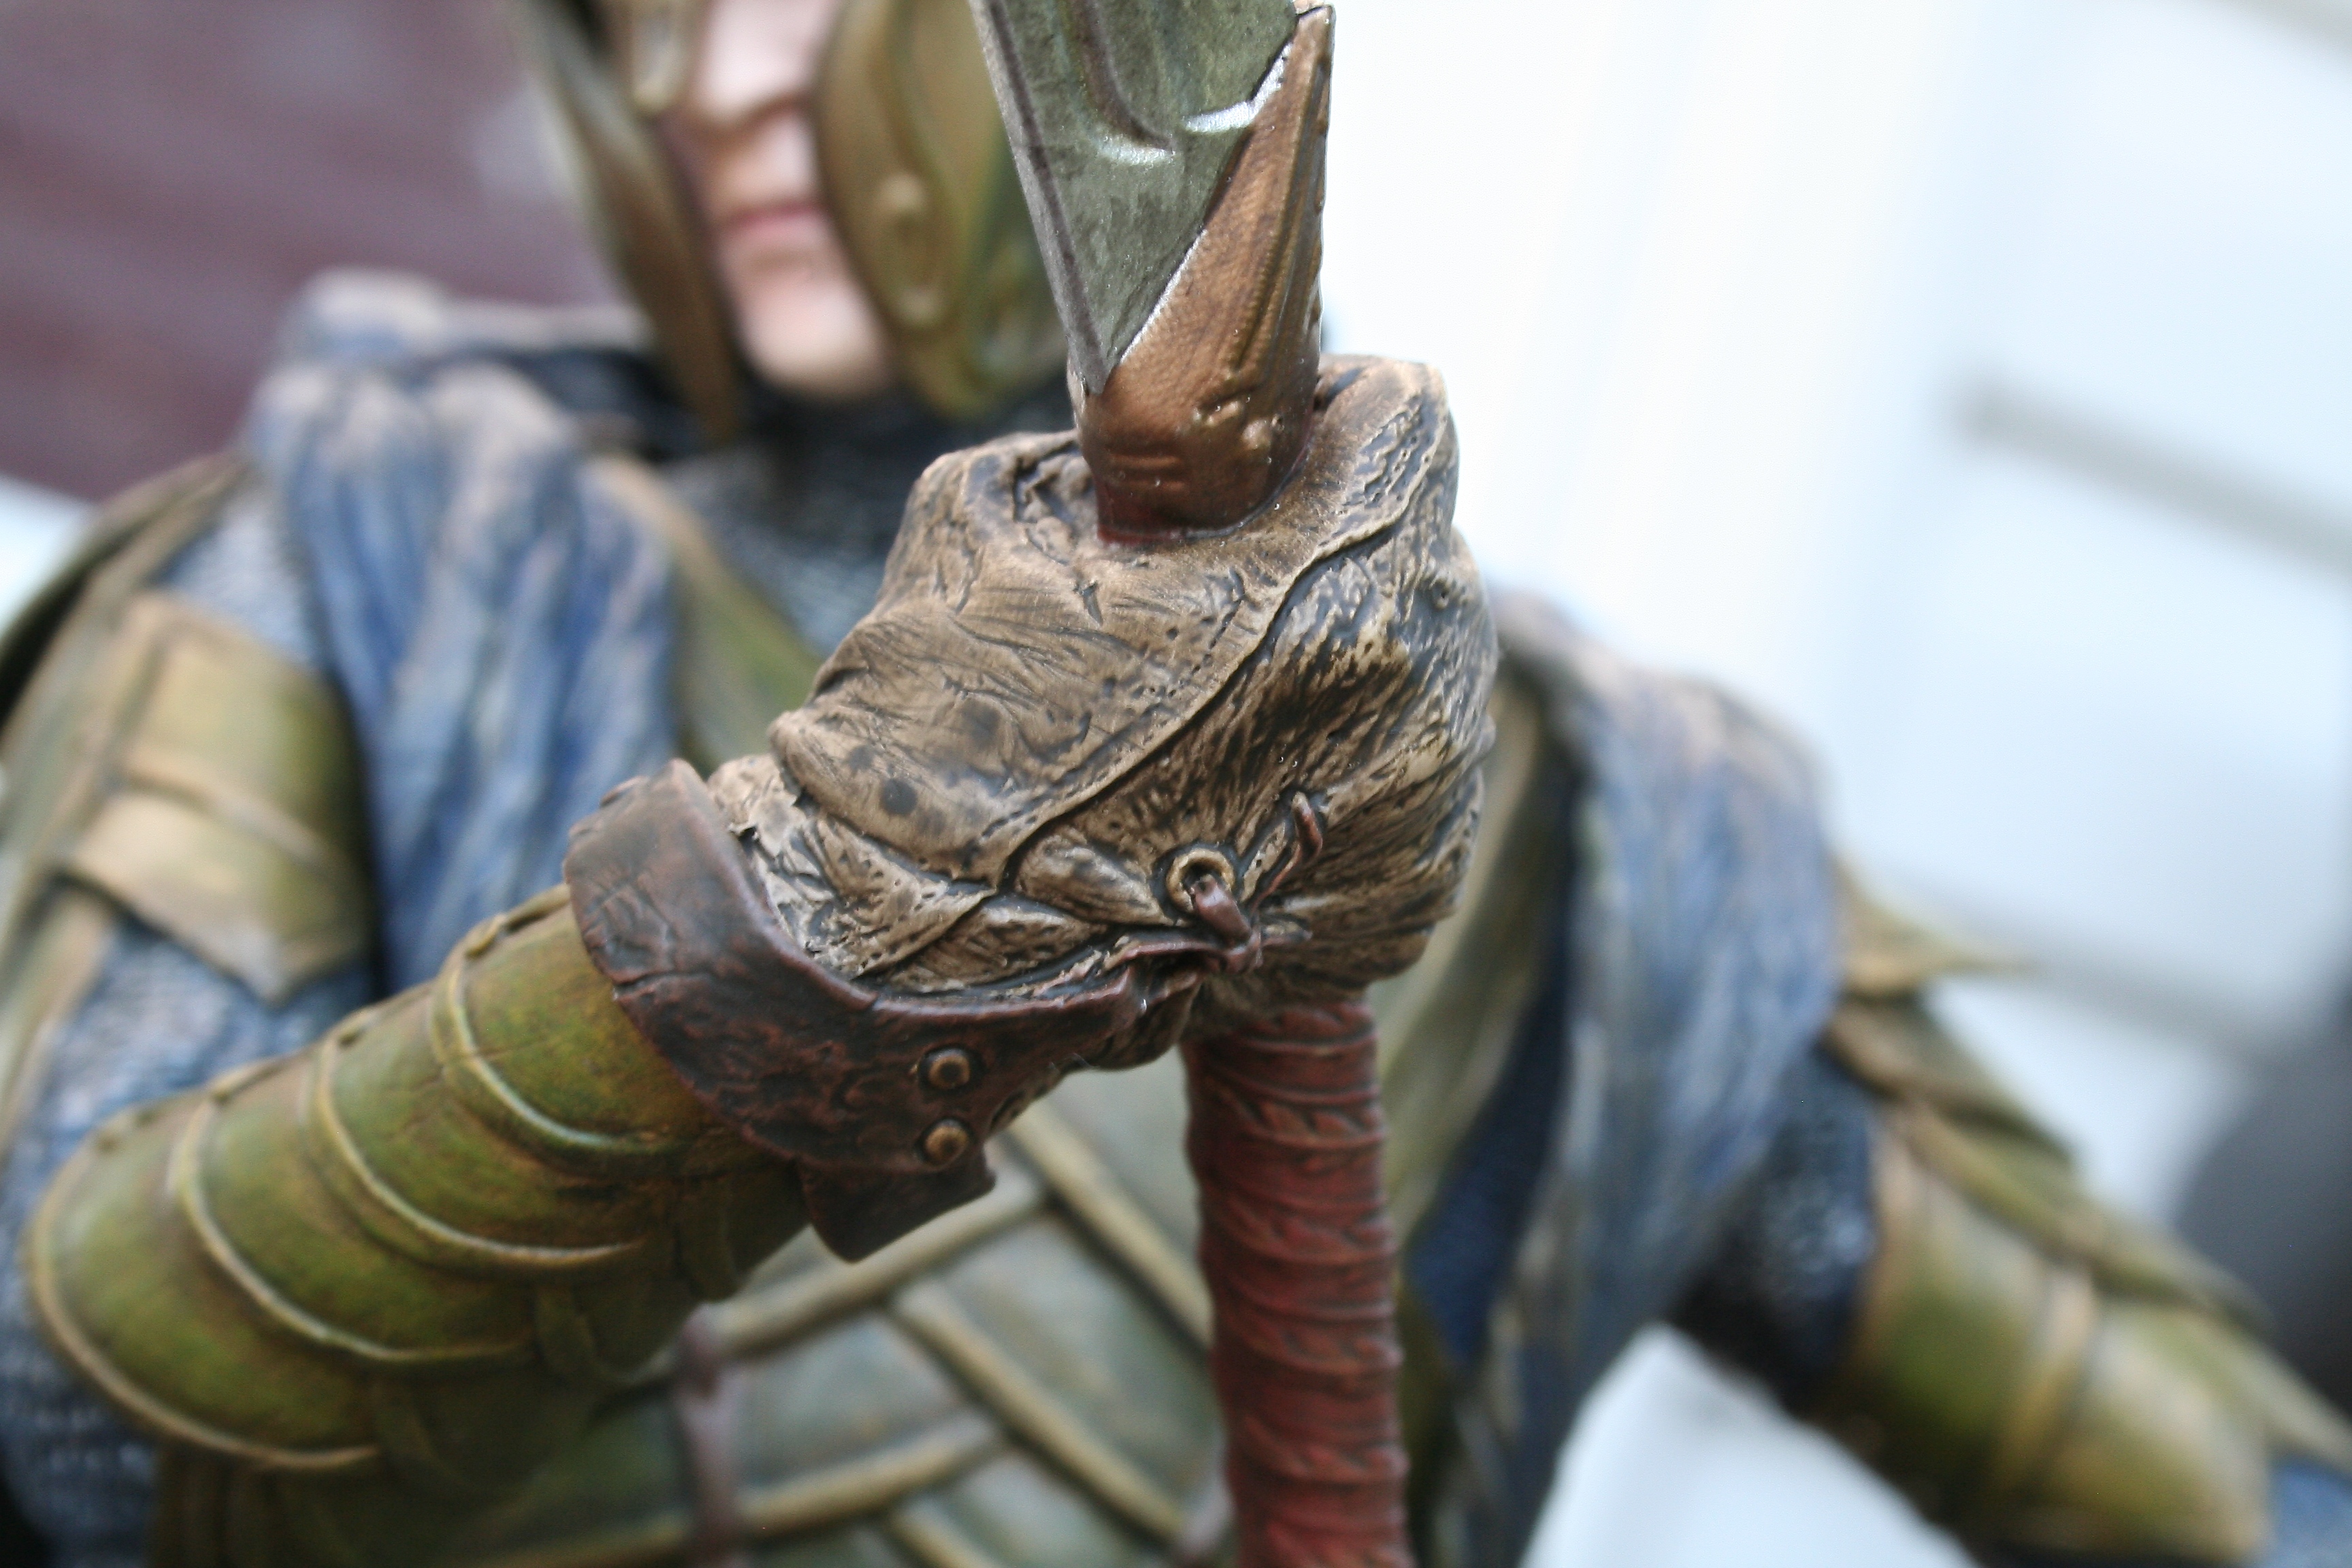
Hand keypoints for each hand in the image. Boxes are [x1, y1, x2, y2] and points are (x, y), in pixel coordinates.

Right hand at [566, 355, 1492, 1256]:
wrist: (924, 965)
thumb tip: (1160, 433)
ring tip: (1212, 707)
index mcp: (1330, 588)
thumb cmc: (937, 736)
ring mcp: (1429, 811)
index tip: (1270, 441)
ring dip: (1341, 661)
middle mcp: (1418, 699)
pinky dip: (1340, 771)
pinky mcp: (1412, 899)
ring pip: (1423, 668)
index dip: (1328, 410)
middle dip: (1328, 543)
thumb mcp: (983, 517)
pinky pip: (1407, 783)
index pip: (1406, 417)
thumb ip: (1105, 453)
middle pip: (1419, 547)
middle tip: (1216, 584)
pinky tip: (1233, 794)